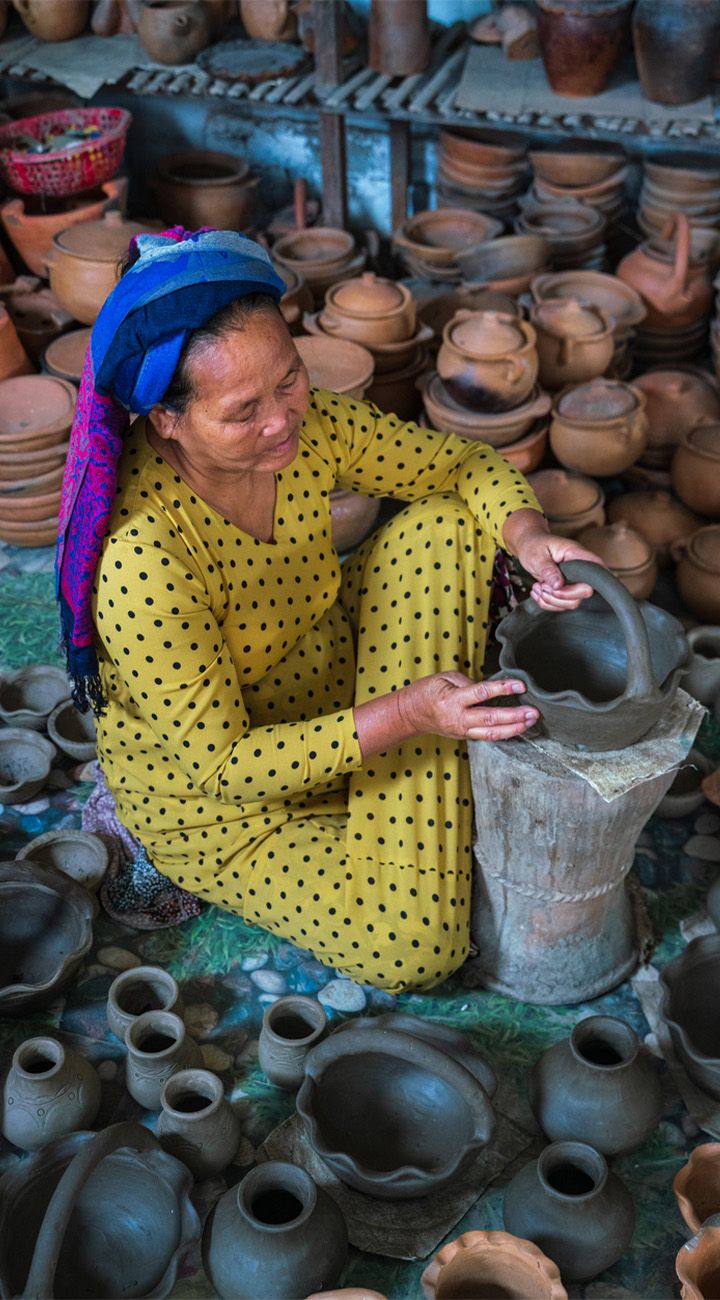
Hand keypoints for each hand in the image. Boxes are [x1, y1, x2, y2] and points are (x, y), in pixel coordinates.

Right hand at [398, 671, 538, 741]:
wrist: (410, 714)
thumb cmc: (427, 692)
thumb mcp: (445, 678)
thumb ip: (469, 683)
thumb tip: (489, 690)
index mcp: (451, 699)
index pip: (481, 693)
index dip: (502, 689)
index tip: (519, 686)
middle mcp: (457, 718)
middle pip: (490, 719)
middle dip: (514, 717)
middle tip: (533, 712)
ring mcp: (461, 730)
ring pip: (491, 734)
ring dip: (514, 728)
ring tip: (530, 721)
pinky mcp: (465, 736)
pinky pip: (487, 736)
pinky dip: (504, 733)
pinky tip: (518, 728)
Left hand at [503, 508, 604, 610]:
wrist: (528, 546)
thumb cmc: (535, 545)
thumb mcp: (537, 556)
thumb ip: (548, 570)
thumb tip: (558, 585)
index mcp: (577, 555)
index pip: (596, 569)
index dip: (587, 582)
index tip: (560, 584)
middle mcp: (580, 569)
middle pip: (585, 592)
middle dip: (560, 595)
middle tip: (543, 586)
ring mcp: (574, 581)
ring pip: (572, 602)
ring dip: (551, 600)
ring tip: (538, 588)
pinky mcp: (566, 590)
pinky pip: (562, 605)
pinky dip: (547, 603)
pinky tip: (538, 592)